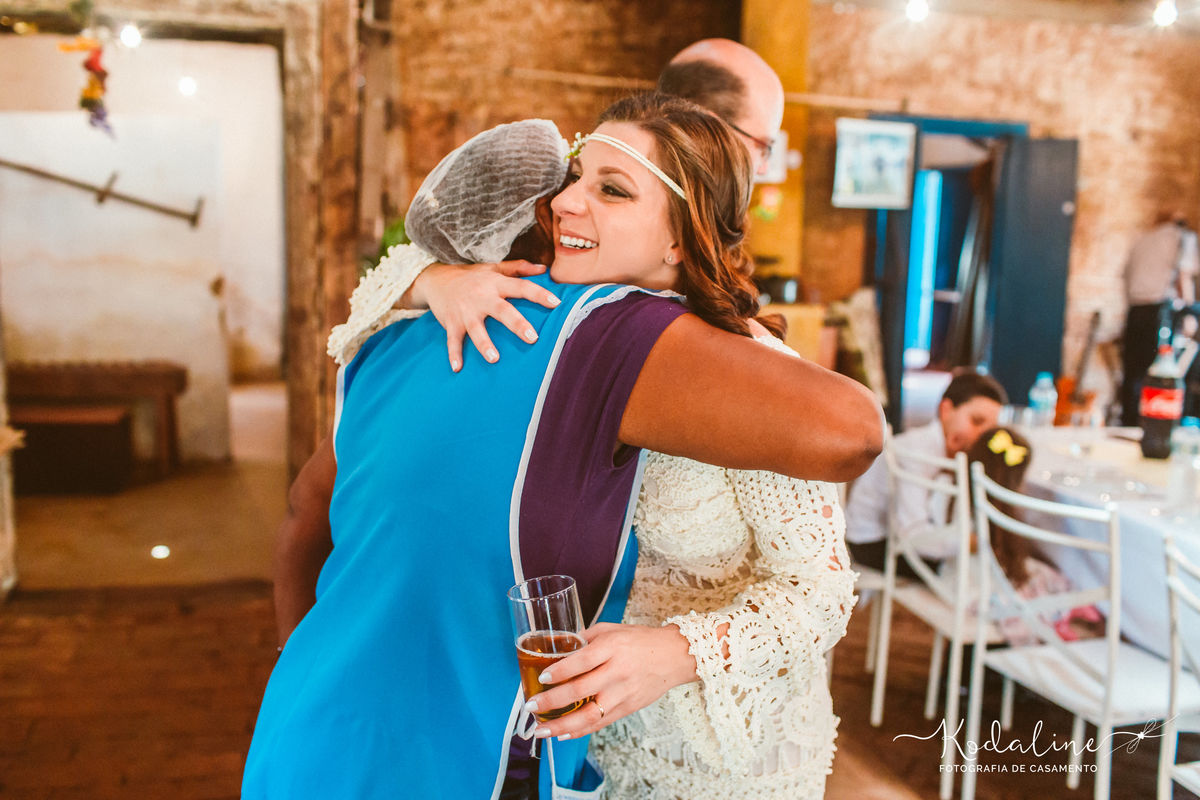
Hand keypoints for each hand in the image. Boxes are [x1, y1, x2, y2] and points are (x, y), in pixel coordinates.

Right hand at [407, 261, 559, 371]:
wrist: (435, 279)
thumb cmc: (471, 276)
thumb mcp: (493, 268)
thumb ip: (519, 267)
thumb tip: (544, 268)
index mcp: (495, 284)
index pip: (521, 287)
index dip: (539, 294)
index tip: (556, 303)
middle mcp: (481, 297)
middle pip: (502, 311)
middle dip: (517, 324)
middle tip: (532, 338)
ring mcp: (465, 311)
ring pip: (476, 329)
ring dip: (484, 344)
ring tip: (494, 359)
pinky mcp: (450, 322)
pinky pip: (452, 340)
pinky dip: (454, 354)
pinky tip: (457, 367)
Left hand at [525, 622, 696, 740]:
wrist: (674, 656)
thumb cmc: (640, 639)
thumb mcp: (612, 629)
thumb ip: (585, 638)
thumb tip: (559, 647)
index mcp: (612, 647)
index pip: (581, 661)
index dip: (559, 671)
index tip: (541, 676)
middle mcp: (617, 671)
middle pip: (580, 690)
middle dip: (551, 701)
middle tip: (531, 706)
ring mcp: (623, 693)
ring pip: (589, 715)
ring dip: (562, 725)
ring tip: (541, 730)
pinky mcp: (628, 708)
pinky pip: (600, 723)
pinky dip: (580, 731)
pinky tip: (562, 734)